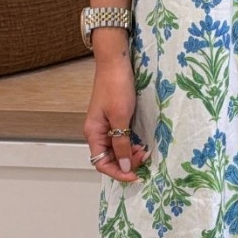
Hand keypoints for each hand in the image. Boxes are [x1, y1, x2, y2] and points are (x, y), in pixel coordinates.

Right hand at [84, 57, 148, 180]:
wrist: (116, 63)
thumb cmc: (116, 87)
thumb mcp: (120, 118)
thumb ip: (121, 143)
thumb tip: (124, 166)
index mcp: (93, 133)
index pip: (101, 163)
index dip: (117, 172)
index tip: (135, 175)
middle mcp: (97, 132)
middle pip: (109, 158)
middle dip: (126, 162)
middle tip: (143, 156)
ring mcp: (105, 126)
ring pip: (116, 149)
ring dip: (130, 153)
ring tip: (144, 150)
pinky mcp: (114, 119)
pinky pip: (121, 139)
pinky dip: (130, 144)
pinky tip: (141, 142)